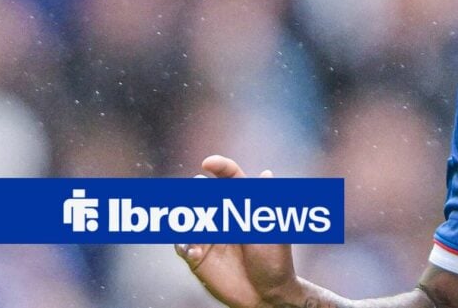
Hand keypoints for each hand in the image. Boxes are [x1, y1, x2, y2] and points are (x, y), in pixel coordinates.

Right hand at [176, 155, 298, 307]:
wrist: (268, 293)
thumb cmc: (275, 259)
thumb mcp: (272, 230)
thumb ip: (265, 205)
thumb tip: (267, 174)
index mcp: (242, 205)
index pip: (230, 178)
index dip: (219, 167)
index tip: (208, 163)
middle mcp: (223, 216)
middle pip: (203, 194)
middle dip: (196, 193)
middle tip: (198, 200)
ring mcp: (209, 236)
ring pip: (189, 217)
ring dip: (187, 218)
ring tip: (196, 227)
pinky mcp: (198, 258)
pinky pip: (182, 246)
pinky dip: (185, 245)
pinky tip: (196, 251)